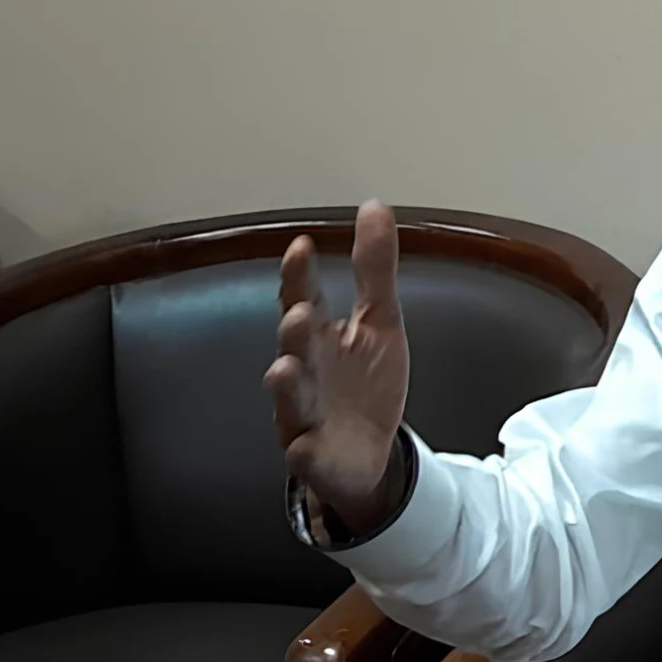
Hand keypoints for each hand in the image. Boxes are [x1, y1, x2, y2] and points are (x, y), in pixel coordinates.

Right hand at [265, 200, 410, 535]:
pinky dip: (303, 451)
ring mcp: (305, 415)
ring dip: (285, 386)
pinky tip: (301, 446)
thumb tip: (374, 205)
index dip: (300, 277)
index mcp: (319, 337)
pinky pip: (304, 455)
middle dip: (293, 332)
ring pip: (290, 400)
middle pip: (294, 349)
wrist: (368, 450)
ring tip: (281, 369)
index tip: (301, 247)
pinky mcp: (314, 456)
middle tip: (297, 312)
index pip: (305, 299)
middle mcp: (304, 372)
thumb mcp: (380, 320)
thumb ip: (374, 268)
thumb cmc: (364, 381)